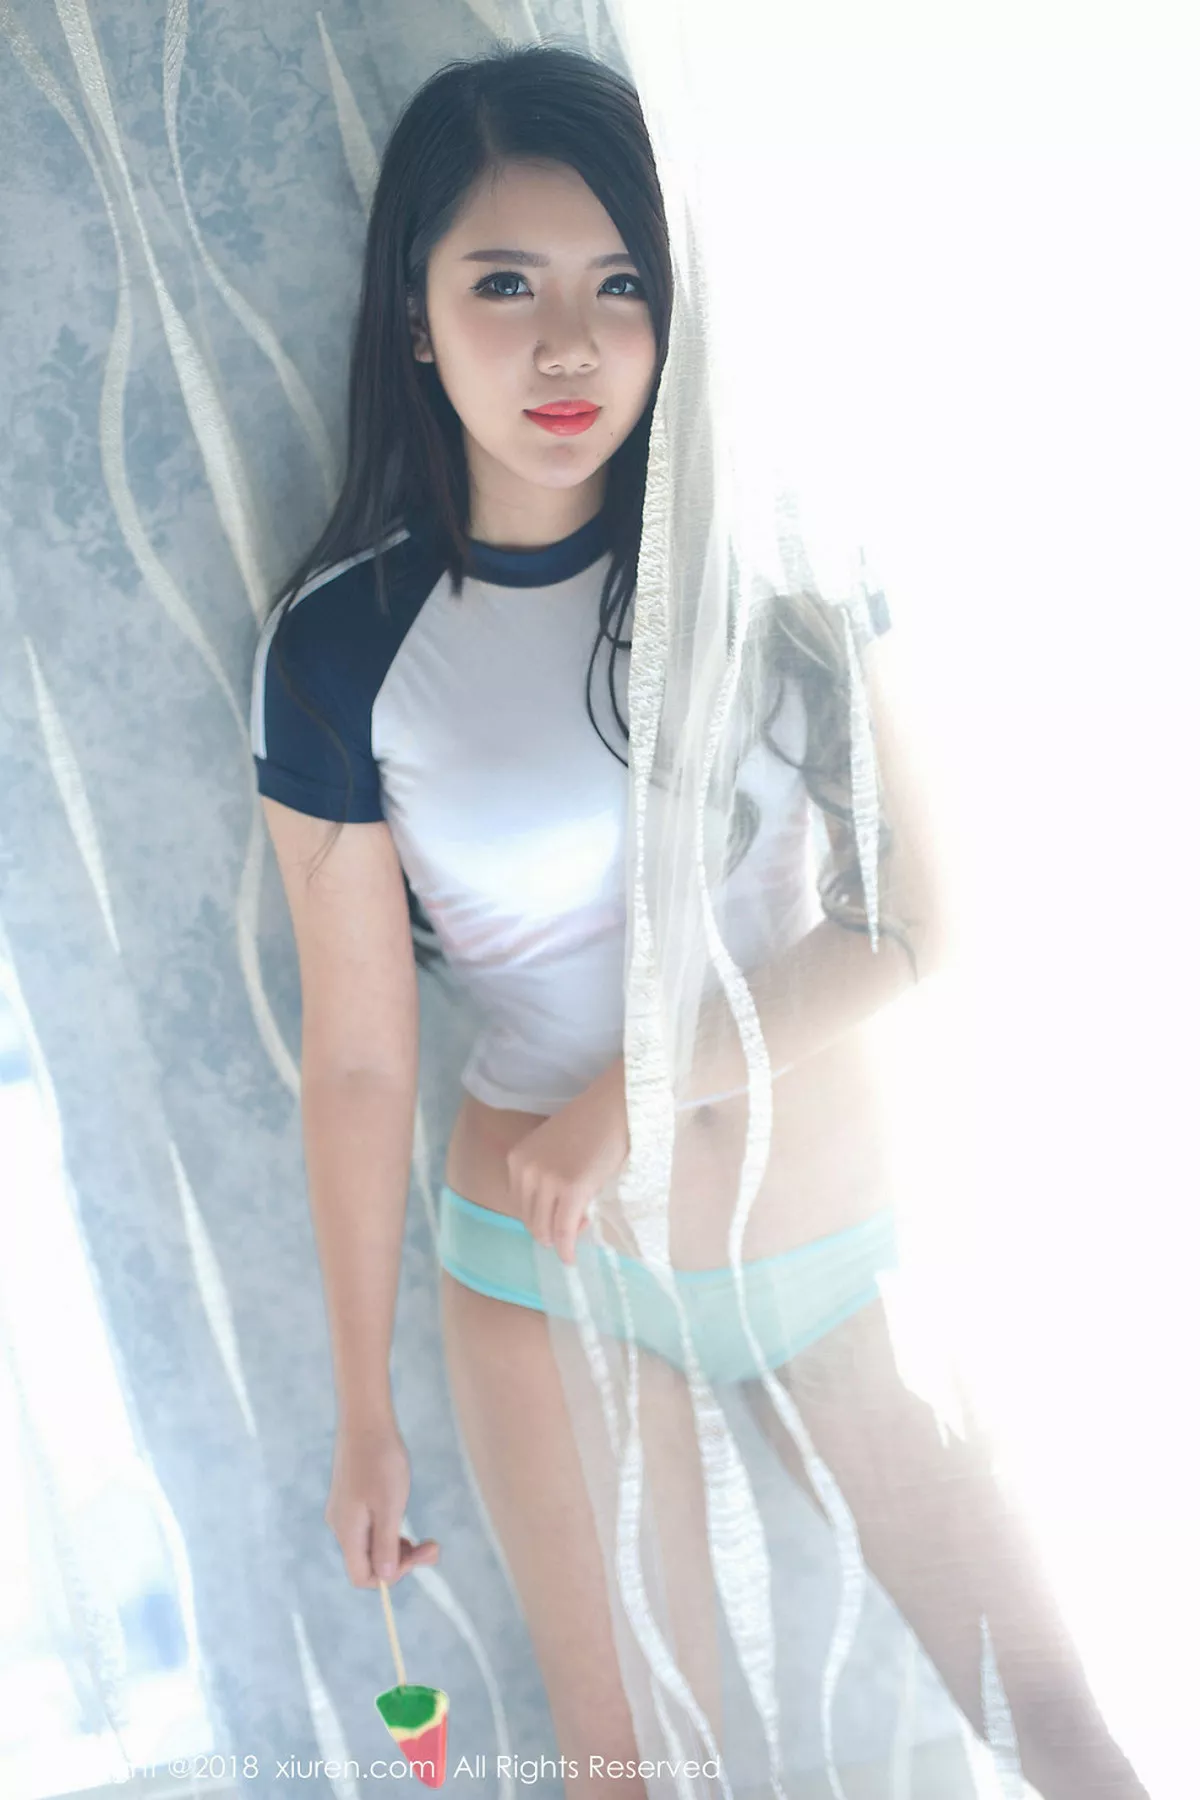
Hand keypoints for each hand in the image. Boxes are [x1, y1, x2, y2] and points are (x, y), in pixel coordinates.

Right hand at [325, 1415, 439, 1588]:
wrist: (366, 1420)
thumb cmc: (381, 1461)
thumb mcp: (389, 1506)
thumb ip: (386, 1545)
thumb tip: (386, 1577)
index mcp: (347, 1532)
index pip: (362, 1576)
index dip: (390, 1577)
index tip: (416, 1555)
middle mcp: (341, 1526)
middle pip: (369, 1561)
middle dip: (402, 1560)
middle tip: (433, 1545)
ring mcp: (345, 1511)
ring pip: (371, 1544)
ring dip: (399, 1546)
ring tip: (425, 1537)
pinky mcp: (351, 1498)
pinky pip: (369, 1527)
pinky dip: (389, 1529)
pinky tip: (403, 1515)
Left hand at [506, 1056, 629, 1265]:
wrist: (614, 1107)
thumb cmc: (590, 1126)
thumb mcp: (552, 1150)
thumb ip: (544, 1177)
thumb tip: (550, 1216)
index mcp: (517, 1159)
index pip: (519, 1204)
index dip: (539, 1215)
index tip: (559, 1215)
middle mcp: (526, 1170)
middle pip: (529, 1219)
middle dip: (549, 1229)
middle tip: (575, 1224)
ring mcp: (547, 1180)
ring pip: (543, 1228)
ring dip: (559, 1238)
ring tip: (580, 1228)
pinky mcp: (571, 1189)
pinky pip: (563, 1230)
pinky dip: (566, 1248)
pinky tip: (570, 1257)